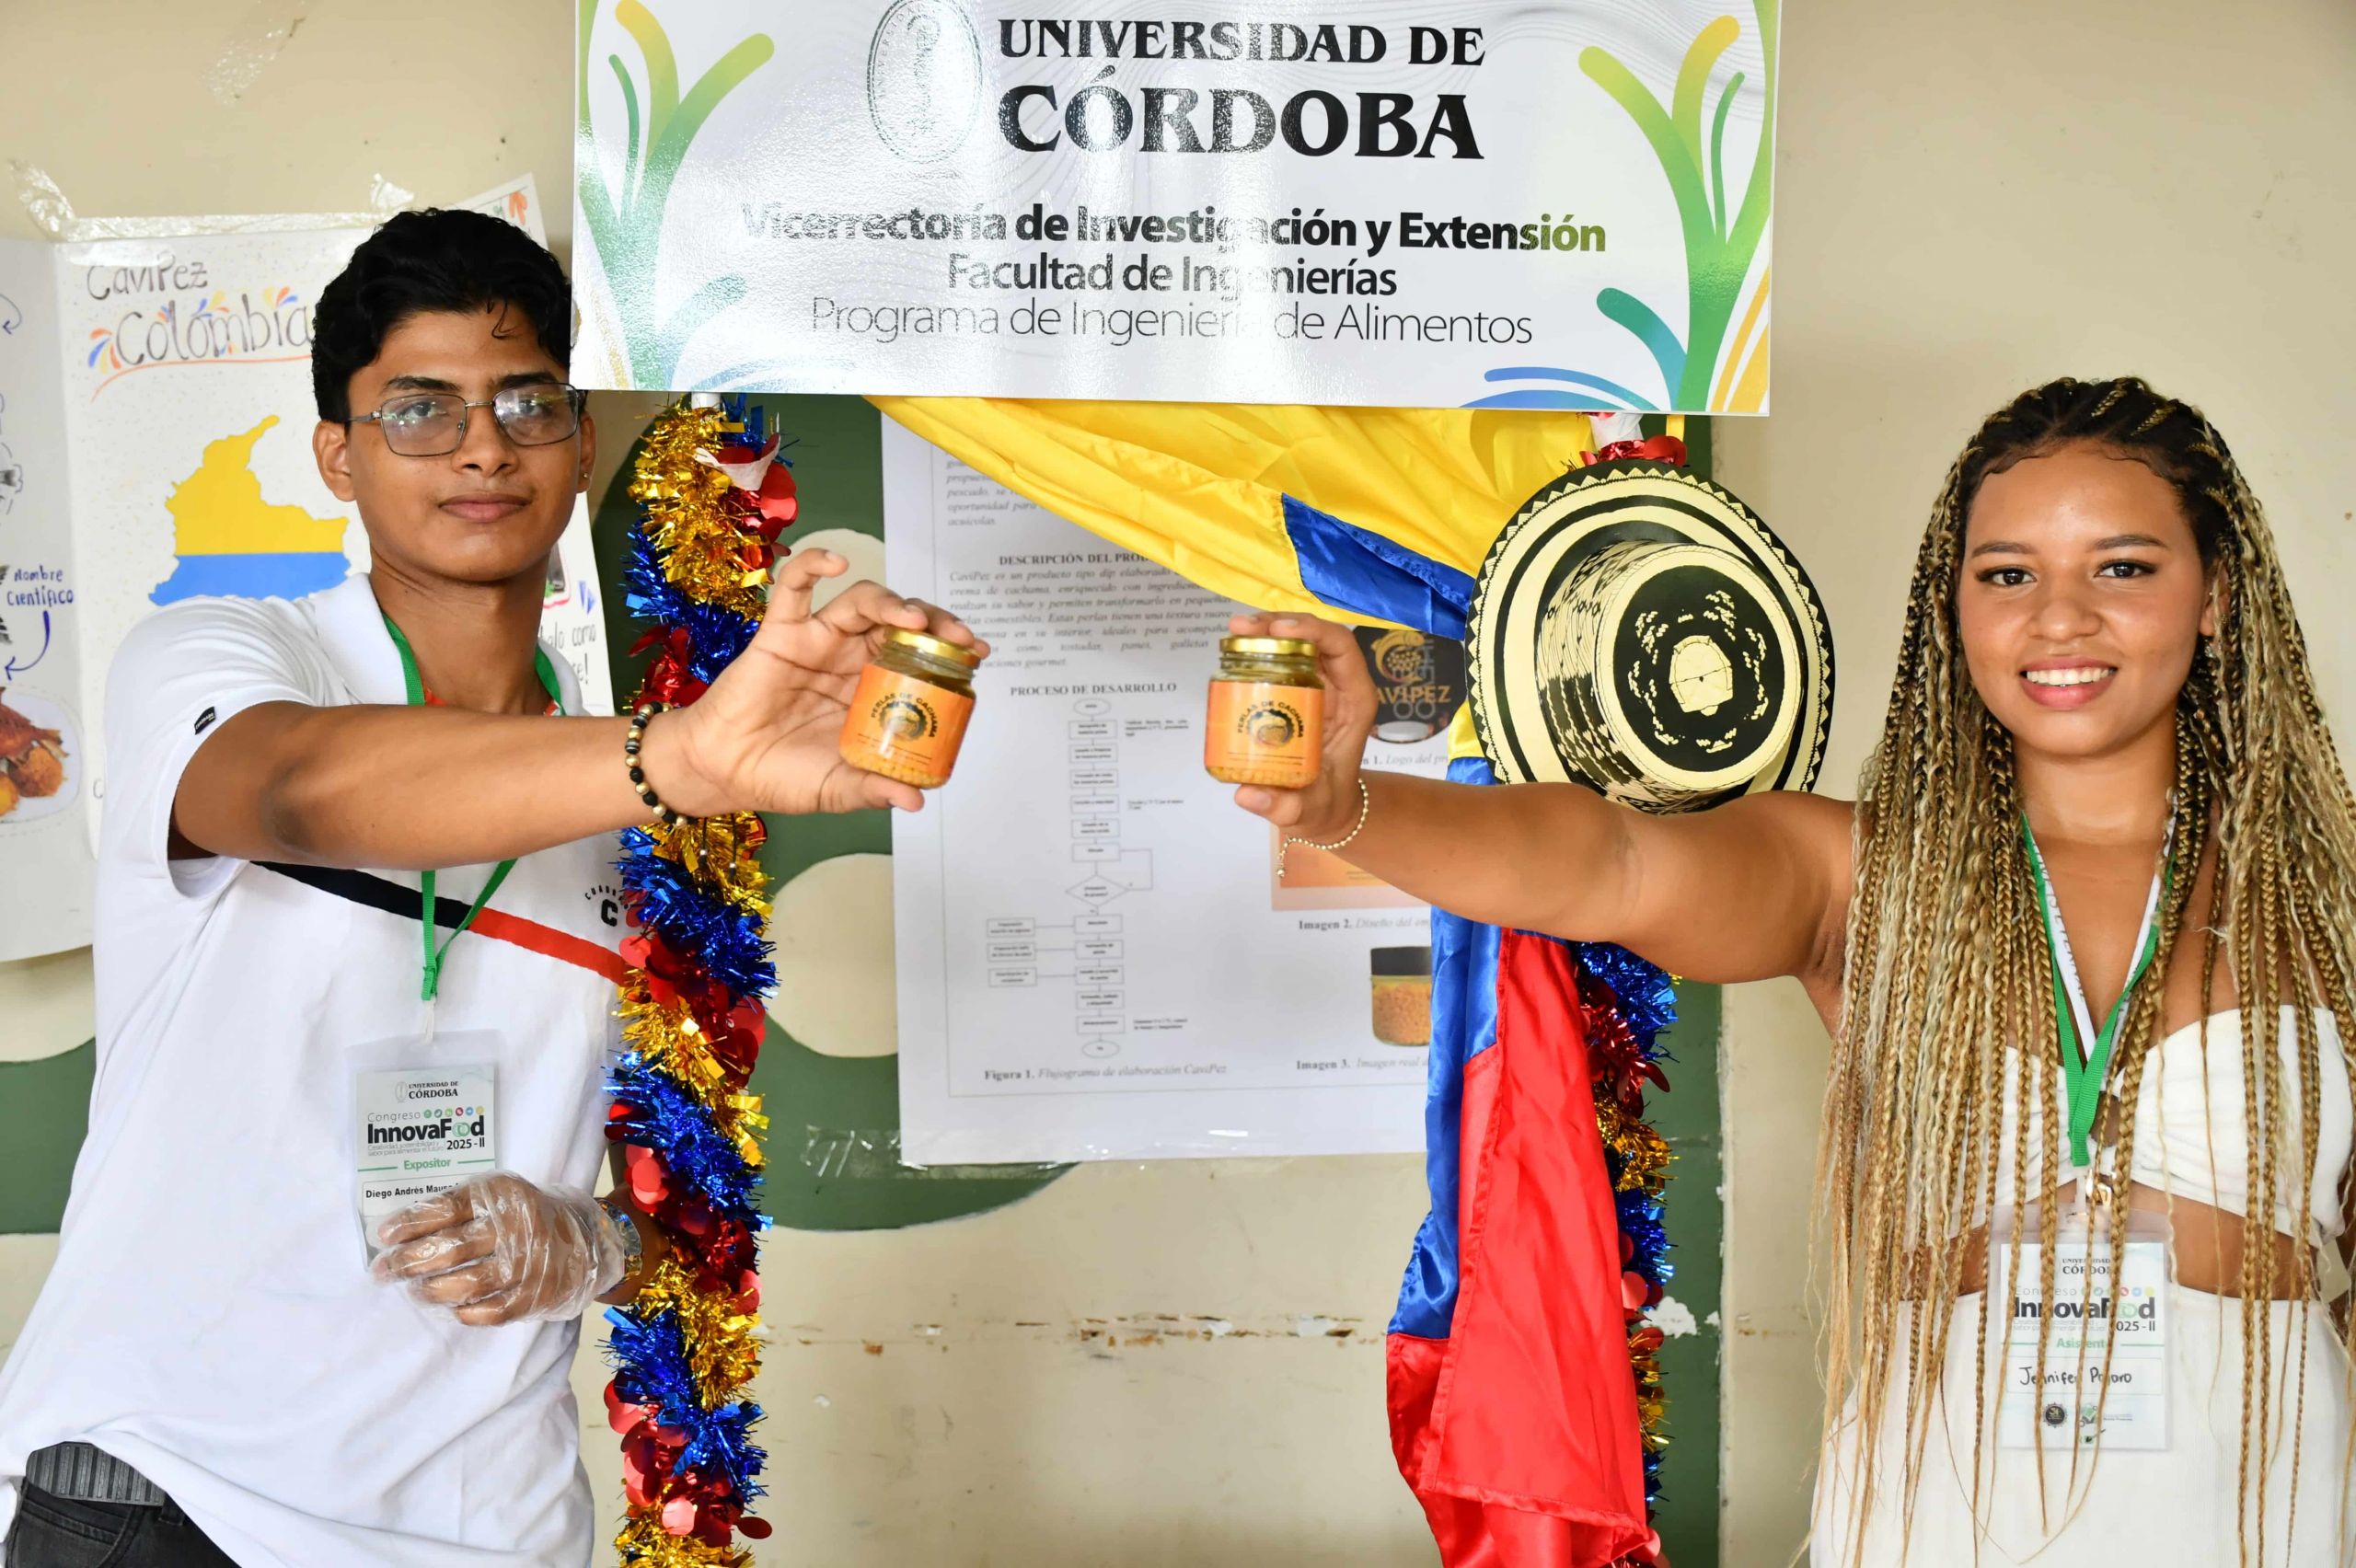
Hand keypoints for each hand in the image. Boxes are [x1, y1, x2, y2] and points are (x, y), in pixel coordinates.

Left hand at [370, 1172, 623, 1326]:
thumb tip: (402, 1231)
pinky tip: (451, 1307)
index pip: (447, 1208)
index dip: (411, 1223)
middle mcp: (515, 1228)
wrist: (584, 1240)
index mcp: (503, 1196)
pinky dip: (464, 1312)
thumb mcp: (498, 1196)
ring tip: (415, 1291)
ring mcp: (526, 1265)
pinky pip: (489, 1312)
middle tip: (383, 1271)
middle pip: (451, 1248)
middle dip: (409, 1262)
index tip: (383, 1236)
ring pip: (466, 1284)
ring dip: (431, 1291)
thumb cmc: (524, 1216)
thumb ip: (459, 1207)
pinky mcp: (533, 1296)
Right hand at [642, 548, 989, 817]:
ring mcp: (819, 641)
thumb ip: (873, 789)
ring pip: (862, 602)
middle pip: (901, 622)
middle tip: (955, 636)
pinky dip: (812, 565)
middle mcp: (853, 658)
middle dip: (934, 622)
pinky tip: (834, 563)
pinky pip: (793, 589)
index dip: (951, 649)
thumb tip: (915, 800)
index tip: (978, 654)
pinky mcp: (781, 633)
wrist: (725, 772)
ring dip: (890, 602)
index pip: (922, 656)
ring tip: (910, 619)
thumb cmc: (784, 776)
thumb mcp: (839, 788)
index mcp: (875, 689)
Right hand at [1224, 612, 1377, 841]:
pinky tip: (1236, 647)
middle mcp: (1340, 686)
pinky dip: (1262, 648)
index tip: (1278, 631)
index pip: (1343, 649)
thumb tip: (1248, 795)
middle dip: (1280, 624)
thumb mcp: (1306, 810)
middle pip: (1316, 637)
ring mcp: (1321, 685)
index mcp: (1355, 702)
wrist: (1326, 808)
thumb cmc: (1324, 805)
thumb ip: (1283, 807)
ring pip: (1299, 642)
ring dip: (1267, 630)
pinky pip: (1285, 658)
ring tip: (1233, 630)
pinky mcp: (1301, 690)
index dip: (1313, 632)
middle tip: (1240, 627)